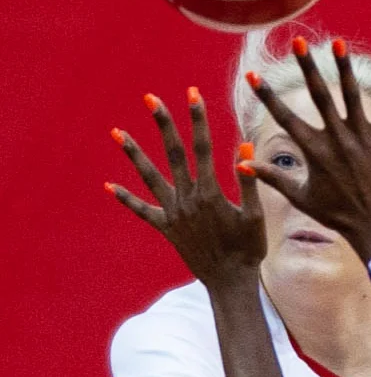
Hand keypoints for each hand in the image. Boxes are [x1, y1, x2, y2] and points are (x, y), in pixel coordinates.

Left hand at [107, 89, 265, 288]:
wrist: (230, 282)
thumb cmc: (248, 249)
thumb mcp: (255, 216)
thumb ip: (249, 182)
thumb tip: (245, 147)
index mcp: (210, 192)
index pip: (203, 147)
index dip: (198, 119)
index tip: (193, 94)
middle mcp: (187, 199)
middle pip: (172, 154)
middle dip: (163, 124)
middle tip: (150, 99)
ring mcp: (174, 214)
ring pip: (150, 177)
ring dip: (134, 154)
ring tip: (117, 132)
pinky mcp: (166, 229)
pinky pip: (143, 211)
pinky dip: (126, 199)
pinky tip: (108, 186)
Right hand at [245, 40, 370, 261]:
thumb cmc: (336, 215)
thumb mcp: (301, 197)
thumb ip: (272, 178)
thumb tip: (242, 163)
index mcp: (314, 151)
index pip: (284, 117)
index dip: (266, 95)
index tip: (251, 74)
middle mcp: (337, 139)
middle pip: (319, 95)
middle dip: (307, 67)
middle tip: (298, 41)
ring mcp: (362, 138)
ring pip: (351, 95)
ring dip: (344, 67)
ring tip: (338, 43)